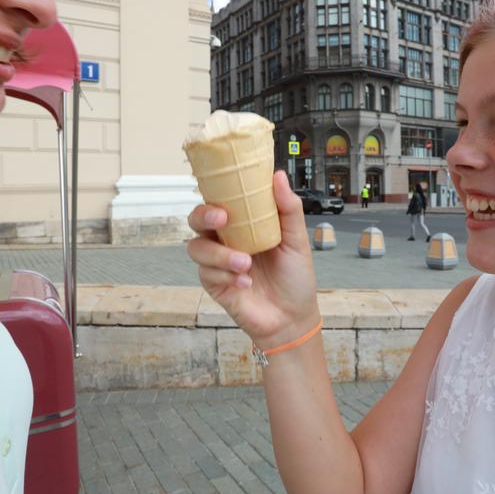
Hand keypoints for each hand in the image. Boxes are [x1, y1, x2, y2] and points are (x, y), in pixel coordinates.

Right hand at [187, 171, 319, 348]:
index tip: (226, 192)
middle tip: (221, 219)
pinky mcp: (214, 284)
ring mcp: (218, 262)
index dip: (215, 193)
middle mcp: (226, 240)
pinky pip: (206, 273)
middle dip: (203, 216)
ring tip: (245, 263)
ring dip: (219, 254)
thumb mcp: (297, 240)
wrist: (293, 317)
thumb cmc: (295, 277)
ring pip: (197, 248)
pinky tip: (245, 282)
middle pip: (197, 220)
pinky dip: (225, 276)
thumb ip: (288, 208)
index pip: (221, 200)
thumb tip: (278, 176)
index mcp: (244, 224)